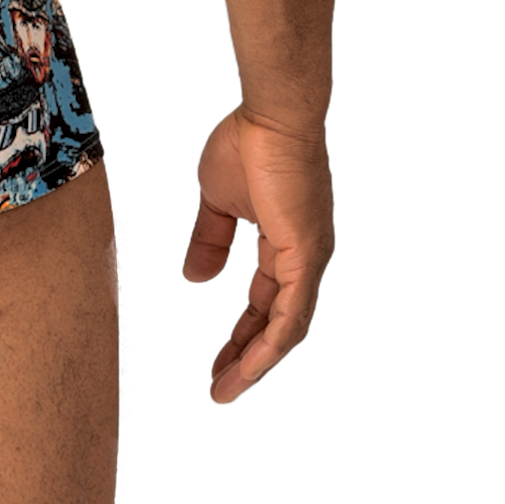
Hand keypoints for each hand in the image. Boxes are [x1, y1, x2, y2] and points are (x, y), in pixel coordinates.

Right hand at [181, 105, 334, 404]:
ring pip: (287, 329)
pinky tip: (249, 367)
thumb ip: (210, 240)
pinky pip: (292, 315)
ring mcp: (310, 259)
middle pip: (277, 324)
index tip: (216, 362)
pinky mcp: (307, 256)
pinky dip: (270, 345)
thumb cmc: (247, 144)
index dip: (242, 334)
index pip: (264, 302)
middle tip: (220, 388)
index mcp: (285, 244)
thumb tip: (194, 279)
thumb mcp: (217, 200)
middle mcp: (304, 259)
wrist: (270, 114)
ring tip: (226, 389)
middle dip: (247, 358)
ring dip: (256, 362)